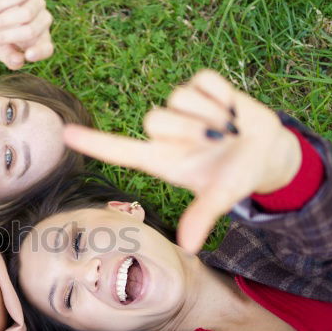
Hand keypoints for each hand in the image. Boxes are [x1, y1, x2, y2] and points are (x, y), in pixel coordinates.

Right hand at [0, 0, 52, 69]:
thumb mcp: (1, 48)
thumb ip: (9, 58)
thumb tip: (18, 62)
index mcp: (41, 40)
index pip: (47, 49)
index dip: (40, 52)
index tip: (28, 55)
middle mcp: (44, 22)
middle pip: (31, 31)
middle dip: (5, 37)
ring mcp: (38, 3)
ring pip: (25, 14)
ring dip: (0, 21)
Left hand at [64, 70, 301, 252]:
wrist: (267, 152)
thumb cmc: (234, 177)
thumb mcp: (220, 197)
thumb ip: (201, 217)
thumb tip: (187, 248)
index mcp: (162, 159)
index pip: (119, 150)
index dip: (93, 143)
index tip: (65, 134)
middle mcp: (165, 132)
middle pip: (153, 119)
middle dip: (189, 129)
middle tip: (217, 142)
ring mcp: (181, 106)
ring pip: (180, 98)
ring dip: (211, 115)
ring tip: (228, 129)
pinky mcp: (201, 85)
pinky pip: (203, 82)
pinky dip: (224, 96)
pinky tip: (233, 110)